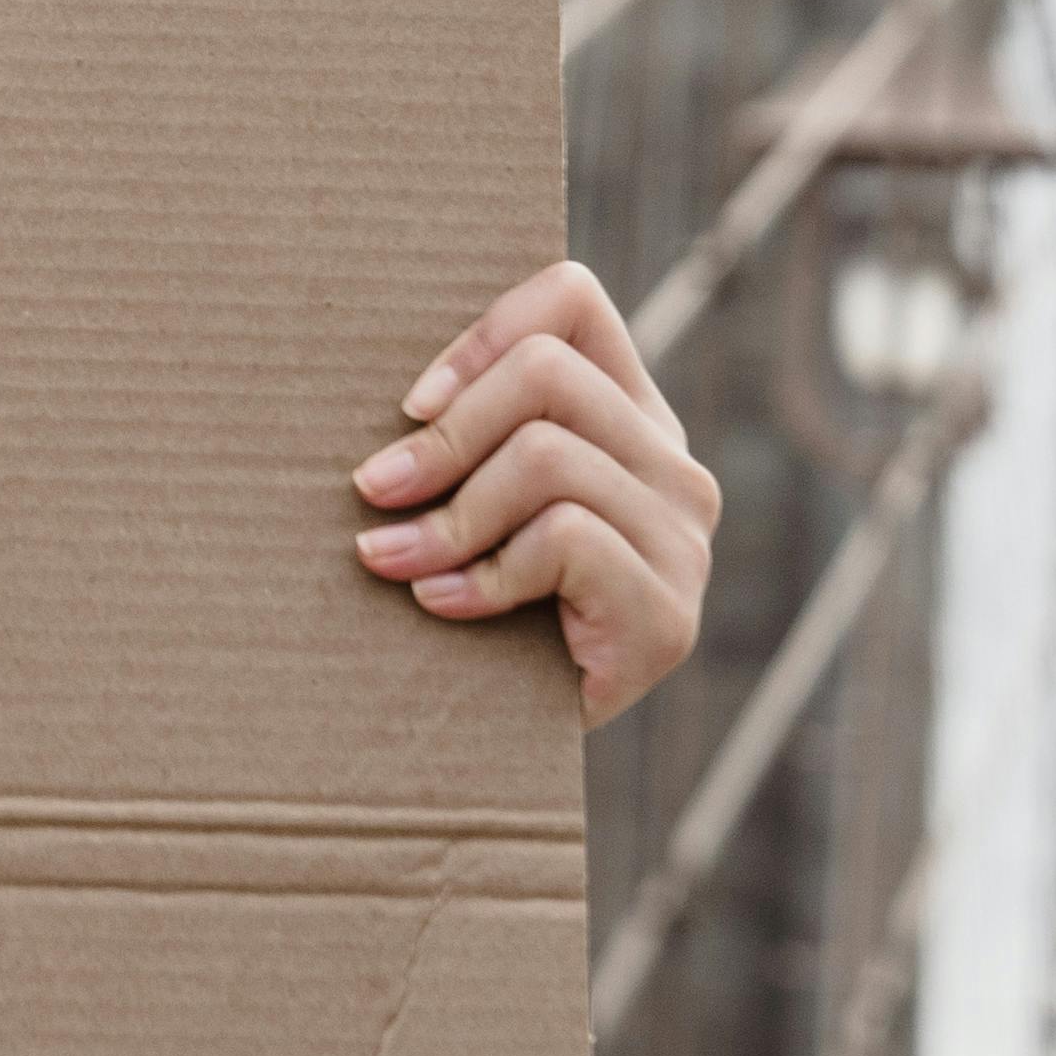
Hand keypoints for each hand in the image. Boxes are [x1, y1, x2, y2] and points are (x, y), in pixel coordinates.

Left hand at [349, 260, 719, 723]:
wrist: (521, 756)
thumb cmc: (481, 610)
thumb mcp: (476, 501)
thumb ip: (467, 435)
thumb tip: (387, 393)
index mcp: (630, 416)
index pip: (572, 300)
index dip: (481, 332)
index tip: (412, 405)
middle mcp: (673, 466)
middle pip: (545, 375)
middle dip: (442, 434)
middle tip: (373, 490)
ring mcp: (682, 542)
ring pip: (545, 457)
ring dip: (447, 516)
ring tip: (390, 559)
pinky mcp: (667, 616)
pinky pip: (562, 542)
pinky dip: (482, 575)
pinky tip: (442, 605)